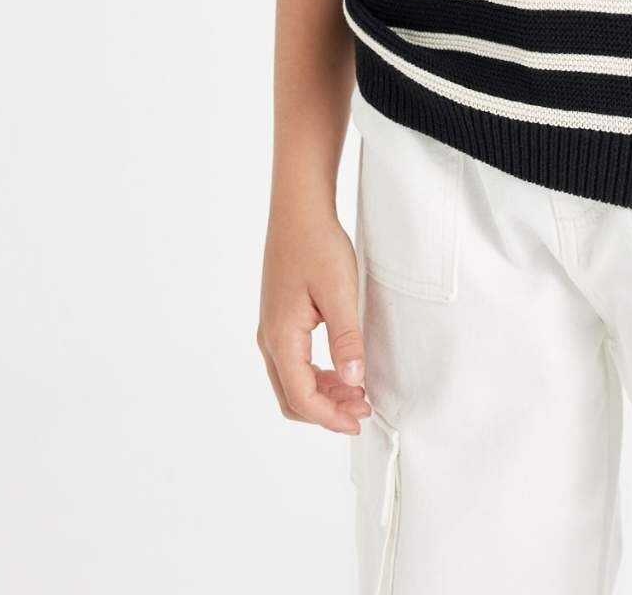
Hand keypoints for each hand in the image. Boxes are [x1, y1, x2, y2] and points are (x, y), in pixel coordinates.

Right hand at [257, 197, 373, 434]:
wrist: (298, 211)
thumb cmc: (318, 246)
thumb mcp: (339, 292)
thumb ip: (346, 339)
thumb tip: (354, 381)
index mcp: (281, 337)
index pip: (301, 397)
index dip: (330, 417)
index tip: (359, 421)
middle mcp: (270, 339)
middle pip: (291, 396)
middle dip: (326, 411)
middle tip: (362, 410)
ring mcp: (272, 329)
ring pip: (291, 381)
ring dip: (322, 394)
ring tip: (357, 393)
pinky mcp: (280, 319)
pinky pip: (293, 362)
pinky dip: (316, 376)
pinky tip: (342, 370)